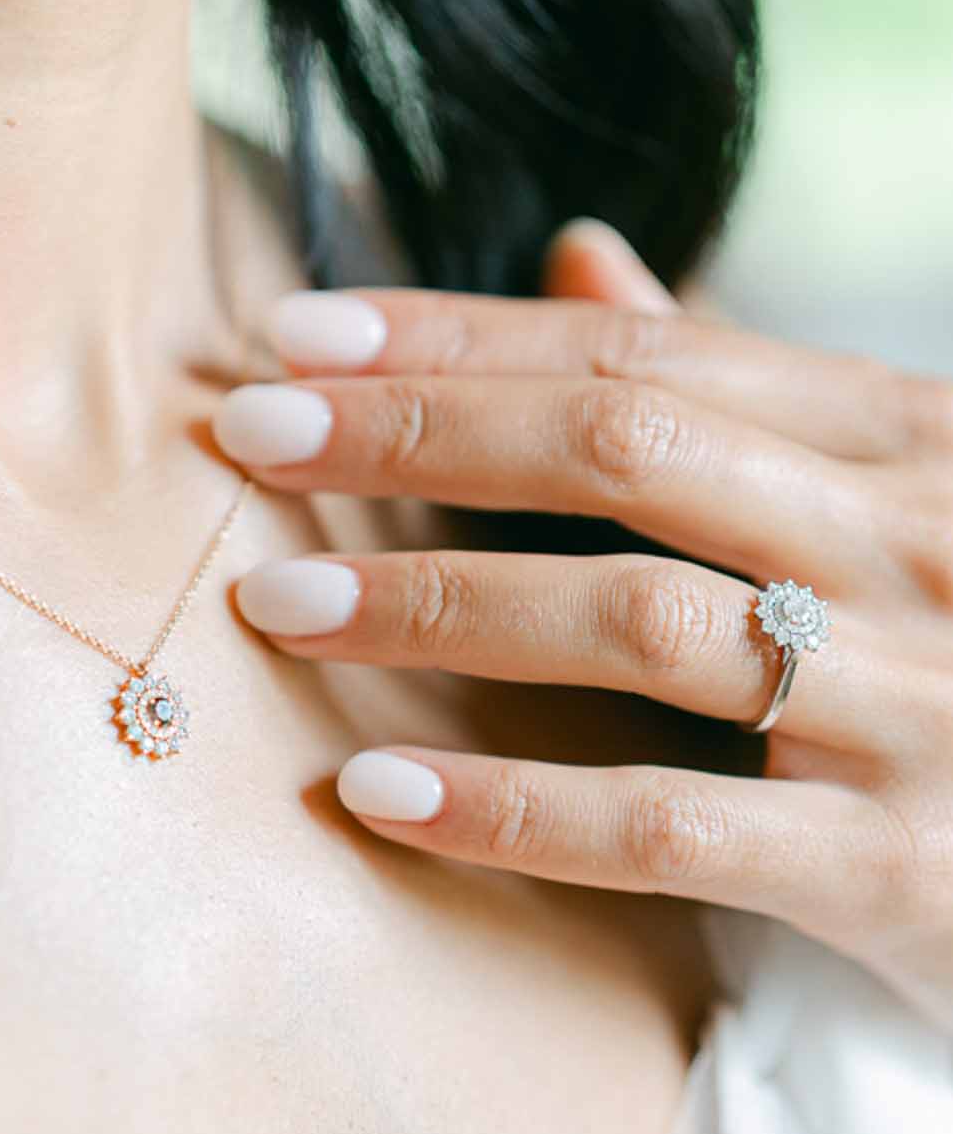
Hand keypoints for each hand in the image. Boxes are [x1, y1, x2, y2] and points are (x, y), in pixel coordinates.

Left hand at [212, 222, 952, 1028]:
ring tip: (276, 607)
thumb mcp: (898, 500)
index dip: (458, 340)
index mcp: (904, 442)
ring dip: (437, 602)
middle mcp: (911, 546)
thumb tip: (576, 264)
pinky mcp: (902, 868)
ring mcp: (915, 704)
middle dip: (420, 433)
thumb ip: (739, 393)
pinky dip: (512, 809)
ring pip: (636, 621)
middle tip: (248, 436)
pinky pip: (671, 826)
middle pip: (625, 452)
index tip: (296, 335)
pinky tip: (374, 794)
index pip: (644, 358)